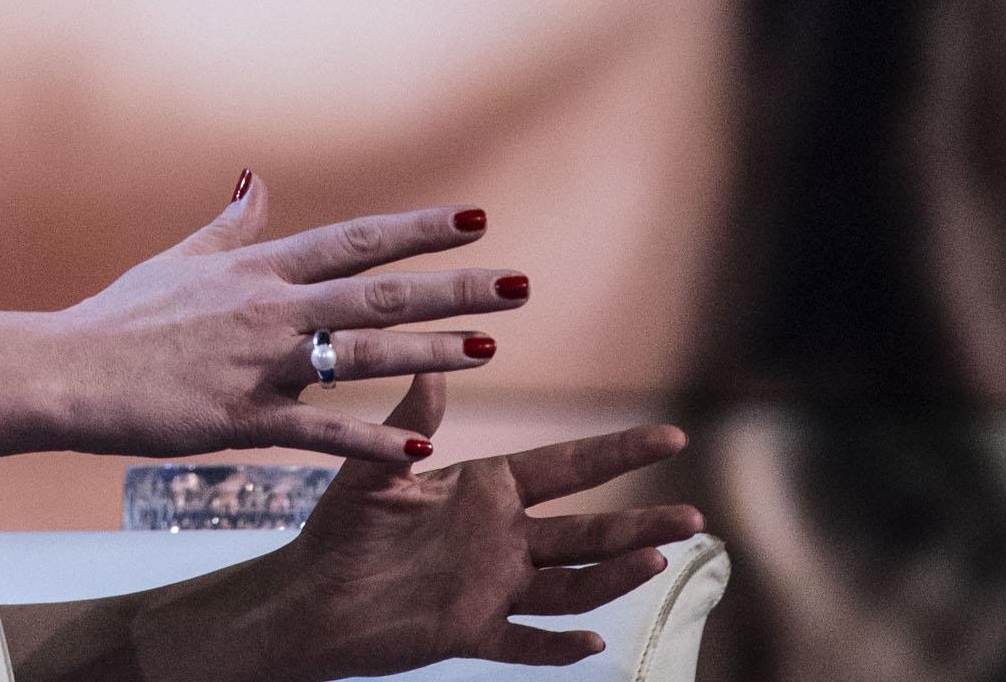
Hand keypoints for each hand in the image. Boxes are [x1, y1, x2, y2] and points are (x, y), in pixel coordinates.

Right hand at [52, 174, 527, 464]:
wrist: (70, 370)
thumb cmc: (124, 314)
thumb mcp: (182, 258)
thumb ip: (231, 225)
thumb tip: (255, 179)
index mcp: (260, 266)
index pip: (356, 239)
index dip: (418, 228)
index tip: (476, 218)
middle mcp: (270, 307)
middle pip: (378, 290)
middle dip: (454, 286)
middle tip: (519, 283)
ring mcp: (259, 363)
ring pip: (361, 354)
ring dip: (431, 352)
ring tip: (492, 351)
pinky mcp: (242, 420)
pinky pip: (318, 430)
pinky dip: (369, 441)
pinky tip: (418, 451)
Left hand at [252, 402, 701, 675]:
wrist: (309, 596)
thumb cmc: (341, 527)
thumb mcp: (379, 467)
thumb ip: (413, 418)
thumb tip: (436, 360)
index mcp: (486, 488)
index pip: (567, 466)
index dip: (618, 453)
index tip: (670, 435)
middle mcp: (501, 537)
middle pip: (586, 531)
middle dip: (639, 523)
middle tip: (695, 513)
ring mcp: (492, 588)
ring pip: (570, 584)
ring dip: (613, 576)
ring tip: (658, 560)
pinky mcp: (471, 633)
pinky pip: (525, 642)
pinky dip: (559, 646)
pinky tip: (595, 643)